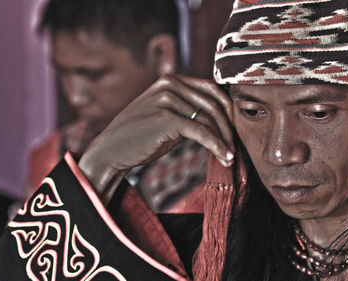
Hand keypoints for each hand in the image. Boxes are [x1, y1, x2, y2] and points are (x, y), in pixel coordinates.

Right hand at [78, 74, 234, 203]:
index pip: (211, 90)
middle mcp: (169, 84)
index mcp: (171, 80)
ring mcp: (167, 99)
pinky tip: (224, 157)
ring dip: (224, 140)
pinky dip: (216, 145)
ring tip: (230, 157)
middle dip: (229, 127)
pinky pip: (200, 131)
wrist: (111, 150)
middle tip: (236, 147)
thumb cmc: (142, 136)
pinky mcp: (166, 118)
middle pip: (213, 103)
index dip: (228, 110)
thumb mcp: (167, 116)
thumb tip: (223, 118)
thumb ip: (189, 110)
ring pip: (209, 118)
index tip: (235, 130)